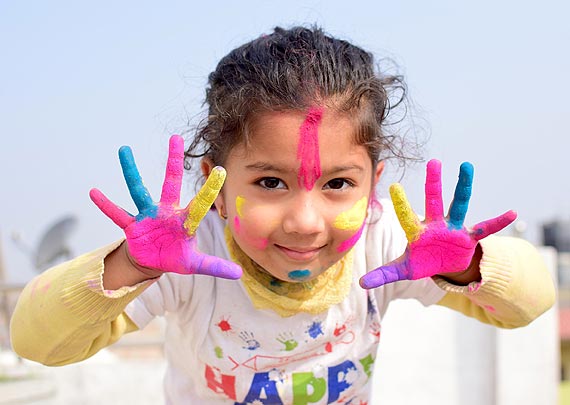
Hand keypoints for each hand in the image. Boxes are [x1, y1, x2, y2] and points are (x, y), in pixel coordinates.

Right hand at [89, 135, 241, 279]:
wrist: (152, 261)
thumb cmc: (175, 257)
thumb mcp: (194, 264)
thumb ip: (215, 266)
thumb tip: (239, 274)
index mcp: (184, 220)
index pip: (200, 204)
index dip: (210, 190)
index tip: (221, 171)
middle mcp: (166, 212)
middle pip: (171, 183)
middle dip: (174, 161)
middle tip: (175, 138)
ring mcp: (147, 216)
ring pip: (138, 190)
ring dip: (130, 171)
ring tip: (124, 149)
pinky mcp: (132, 225)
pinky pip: (117, 214)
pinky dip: (106, 205)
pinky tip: (93, 192)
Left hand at [360, 159, 515, 288]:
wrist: (445, 265)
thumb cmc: (422, 262)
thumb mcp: (403, 270)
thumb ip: (383, 274)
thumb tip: (360, 284)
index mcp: (417, 232)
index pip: (407, 216)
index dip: (402, 204)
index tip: (394, 186)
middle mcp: (435, 225)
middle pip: (433, 201)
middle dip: (433, 183)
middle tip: (433, 161)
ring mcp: (453, 228)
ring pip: (459, 205)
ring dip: (464, 187)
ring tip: (467, 166)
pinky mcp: (469, 237)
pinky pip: (485, 228)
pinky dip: (498, 223)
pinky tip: (512, 213)